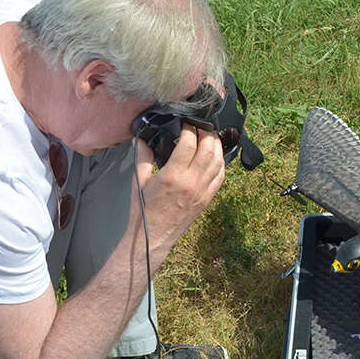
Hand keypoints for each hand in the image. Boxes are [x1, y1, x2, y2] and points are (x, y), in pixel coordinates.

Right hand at [129, 123, 225, 252]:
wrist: (152, 237)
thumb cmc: (143, 211)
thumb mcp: (138, 181)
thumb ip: (142, 157)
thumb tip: (141, 137)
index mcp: (173, 176)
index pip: (189, 144)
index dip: (189, 128)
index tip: (185, 121)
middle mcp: (191, 183)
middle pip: (208, 149)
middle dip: (207, 132)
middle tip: (200, 124)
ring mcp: (202, 191)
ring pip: (219, 162)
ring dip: (217, 145)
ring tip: (209, 136)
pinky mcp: (207, 199)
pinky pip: (221, 177)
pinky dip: (221, 163)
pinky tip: (215, 156)